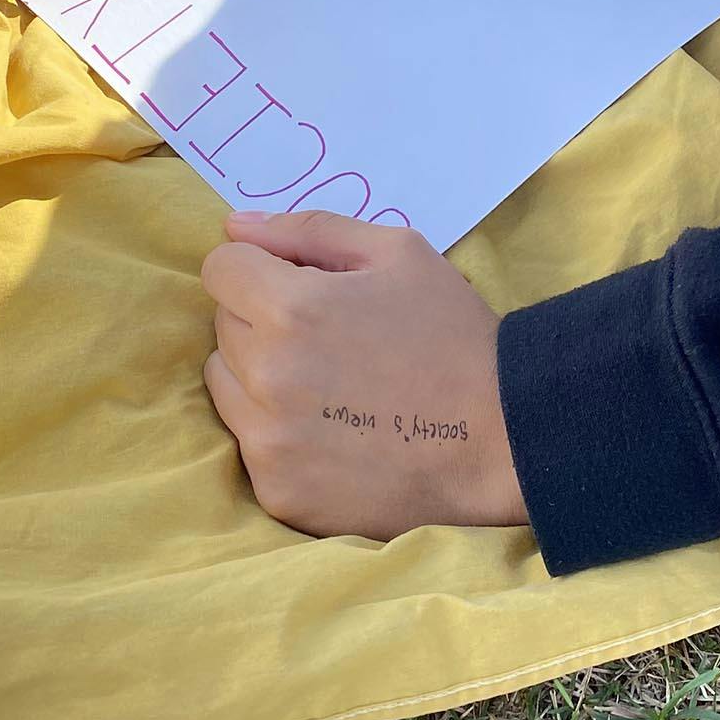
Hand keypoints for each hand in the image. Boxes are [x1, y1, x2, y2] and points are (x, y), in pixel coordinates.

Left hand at [201, 211, 527, 541]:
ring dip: (259, 373)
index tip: (297, 283)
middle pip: (223, 325)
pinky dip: (278, 430)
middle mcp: (267, 375)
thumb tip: (234, 229)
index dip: (259, 267)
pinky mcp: (278, 490)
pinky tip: (333, 429)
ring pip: (225, 383)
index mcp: (292, 307)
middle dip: (262, 317)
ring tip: (328, 382)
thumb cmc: (451, 333)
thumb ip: (310, 229)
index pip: (221, 269)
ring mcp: (268, 441)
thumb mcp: (398, 252)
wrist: (498, 440)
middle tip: (328, 333)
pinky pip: (248, 442)